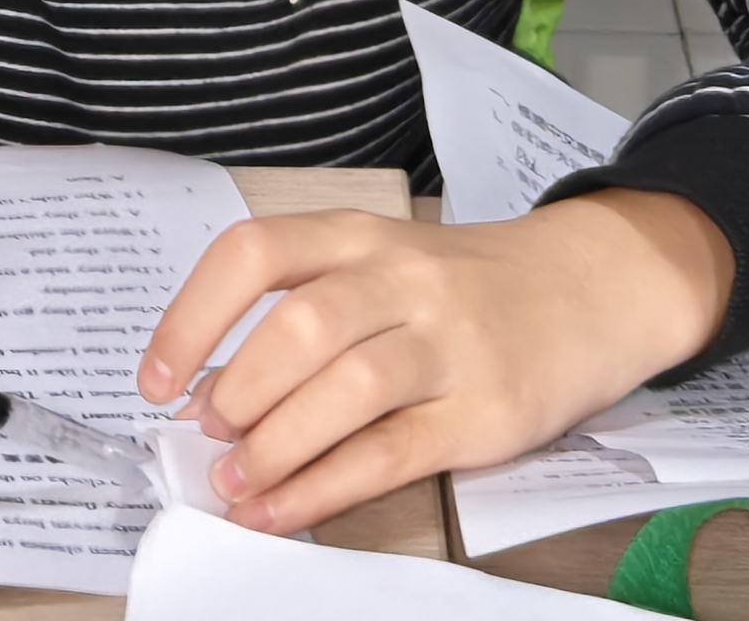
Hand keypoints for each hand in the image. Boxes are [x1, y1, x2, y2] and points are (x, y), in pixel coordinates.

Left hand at [137, 195, 733, 533]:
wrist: (594, 288)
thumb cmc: (465, 286)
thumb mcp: (383, 265)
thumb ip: (305, 308)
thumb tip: (207, 392)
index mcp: (358, 235)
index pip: (252, 254)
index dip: (191, 317)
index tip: (154, 378)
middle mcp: (401, 279)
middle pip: (298, 327)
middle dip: (236, 391)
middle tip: (205, 438)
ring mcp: (449, 344)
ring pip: (345, 390)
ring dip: (276, 446)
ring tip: (234, 485)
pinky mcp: (486, 412)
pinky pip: (392, 453)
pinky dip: (326, 488)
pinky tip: (284, 512)